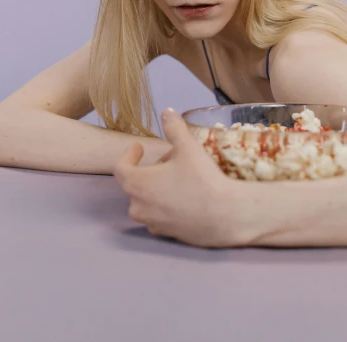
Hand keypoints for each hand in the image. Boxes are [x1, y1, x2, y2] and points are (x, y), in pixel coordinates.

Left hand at [113, 108, 249, 247]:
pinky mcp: (167, 235)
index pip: (121, 168)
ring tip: (175, 181)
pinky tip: (183, 201)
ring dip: (155, 190)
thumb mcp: (188, 148)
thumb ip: (174, 128)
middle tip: (167, 161)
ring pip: (146, 203)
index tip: (139, 148)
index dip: (129, 155)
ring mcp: (152, 223)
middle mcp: (138, 206)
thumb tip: (166, 112)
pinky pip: (159, 217)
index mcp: (137, 183)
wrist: (225, 216)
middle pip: (134, 185)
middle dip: (147, 171)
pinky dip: (165, 207)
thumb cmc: (202, 179)